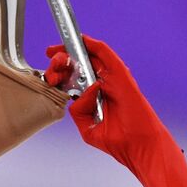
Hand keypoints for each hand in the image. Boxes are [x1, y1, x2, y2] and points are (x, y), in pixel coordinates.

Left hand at [45, 35, 167, 173]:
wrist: (138, 146)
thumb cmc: (119, 140)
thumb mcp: (88, 128)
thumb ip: (79, 111)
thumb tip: (78, 94)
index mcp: (95, 96)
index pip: (75, 78)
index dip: (61, 72)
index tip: (49, 70)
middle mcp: (104, 85)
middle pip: (81, 65)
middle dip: (63, 58)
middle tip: (51, 56)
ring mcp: (113, 80)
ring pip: (92, 57)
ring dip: (75, 50)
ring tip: (59, 49)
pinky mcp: (122, 77)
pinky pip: (107, 56)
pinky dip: (95, 47)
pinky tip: (83, 40)